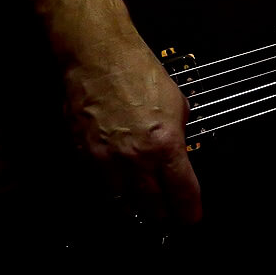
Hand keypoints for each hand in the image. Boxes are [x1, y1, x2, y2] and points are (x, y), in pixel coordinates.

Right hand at [62, 35, 202, 226]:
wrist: (98, 57)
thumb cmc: (137, 72)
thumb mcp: (177, 103)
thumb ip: (179, 133)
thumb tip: (179, 151)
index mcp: (165, 145)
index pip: (182, 193)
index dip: (189, 211)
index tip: (191, 217)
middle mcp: (136, 159)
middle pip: (153, 206)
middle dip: (164, 213)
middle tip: (169, 213)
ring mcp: (107, 161)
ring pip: (124, 202)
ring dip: (136, 204)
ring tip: (144, 202)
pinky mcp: (85, 156)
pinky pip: (100, 185)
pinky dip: (112, 188)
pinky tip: (119, 183)